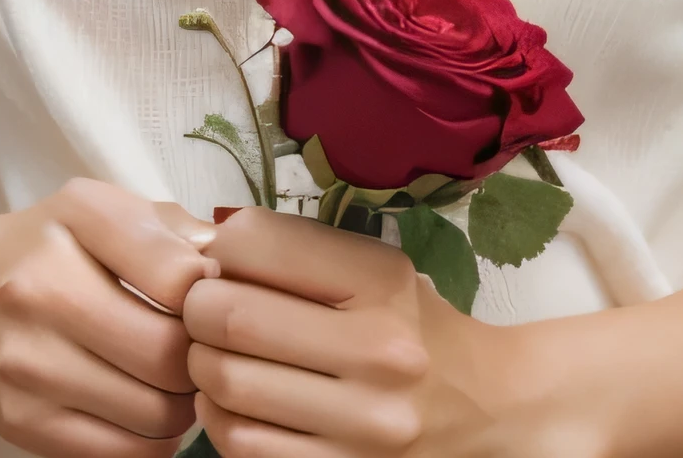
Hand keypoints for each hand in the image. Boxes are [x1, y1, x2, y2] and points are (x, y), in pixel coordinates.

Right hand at [0, 178, 217, 457]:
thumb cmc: (53, 246)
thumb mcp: (106, 210)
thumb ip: (176, 231)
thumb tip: (233, 272)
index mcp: (77, 217)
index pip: (179, 276)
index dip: (213, 297)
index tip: (211, 300)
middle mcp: (42, 288)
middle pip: (168, 355)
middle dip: (202, 361)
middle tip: (204, 353)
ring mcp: (26, 363)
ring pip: (151, 413)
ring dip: (184, 406)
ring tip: (178, 382)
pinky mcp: (20, 422)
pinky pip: (119, 454)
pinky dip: (153, 442)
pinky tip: (150, 412)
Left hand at [184, 209, 515, 457]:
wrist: (485, 408)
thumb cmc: (412, 325)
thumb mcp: (376, 268)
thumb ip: (298, 253)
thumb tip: (207, 245)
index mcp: (382, 282)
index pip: (258, 244)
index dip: (218, 251)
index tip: (219, 263)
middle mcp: (377, 351)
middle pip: (233, 318)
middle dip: (197, 310)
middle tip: (201, 310)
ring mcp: (361, 424)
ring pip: (227, 385)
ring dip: (201, 365)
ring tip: (213, 354)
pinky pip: (243, 443)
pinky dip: (218, 417)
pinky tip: (230, 400)